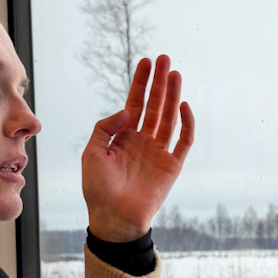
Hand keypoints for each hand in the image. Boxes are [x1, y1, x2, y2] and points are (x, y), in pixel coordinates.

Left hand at [82, 54, 194, 242]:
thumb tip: (127, 111)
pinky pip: (183, 141)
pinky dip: (186, 123)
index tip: (146, 62)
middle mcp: (143, 141)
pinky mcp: (172, 166)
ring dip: (172, 95)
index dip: (141, 83)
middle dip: (159, 82)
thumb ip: (105, 127)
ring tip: (175, 73)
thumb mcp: (92, 152)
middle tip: (164, 59)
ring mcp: (159, 152)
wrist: (113, 218)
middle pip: (154, 105)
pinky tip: (183, 105)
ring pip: (169, 117)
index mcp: (124, 137)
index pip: (136, 103)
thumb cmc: (98, 189)